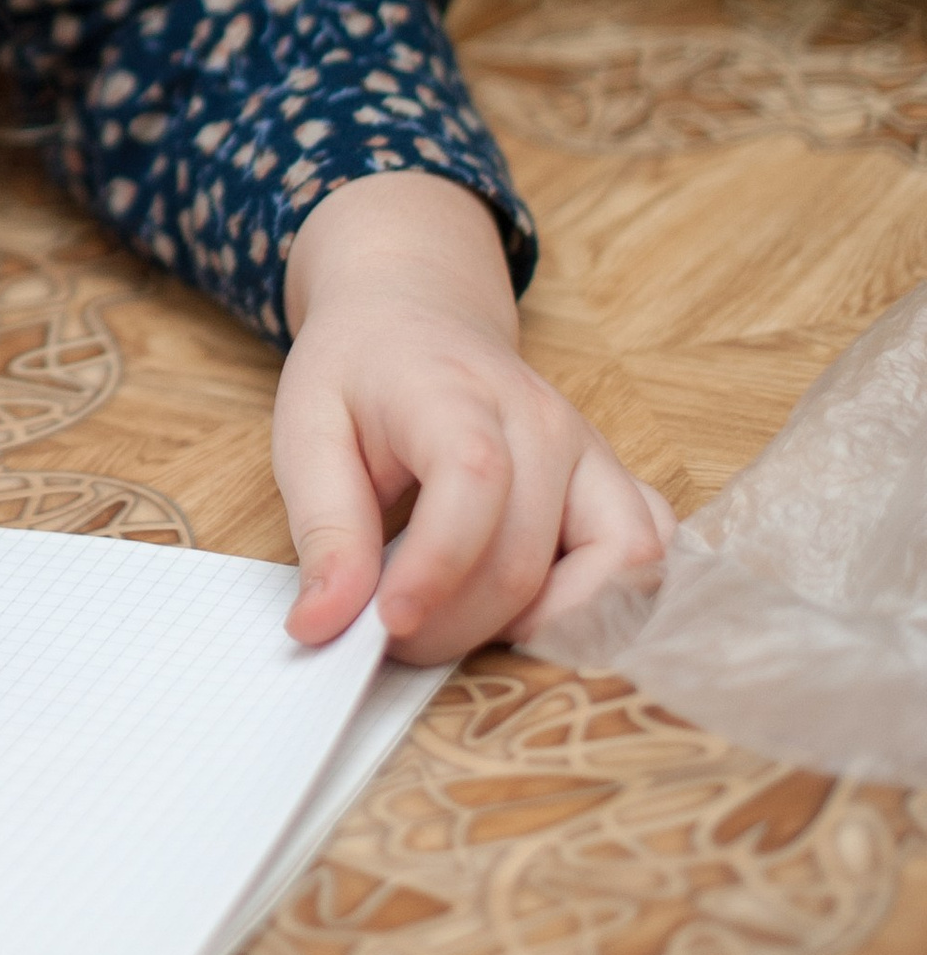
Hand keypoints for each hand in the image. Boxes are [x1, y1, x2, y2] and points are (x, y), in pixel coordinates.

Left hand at [275, 174, 673, 662]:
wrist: (418, 317)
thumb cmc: (360, 376)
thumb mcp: (306, 431)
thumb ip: (323, 528)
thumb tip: (322, 627)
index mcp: (455, 392)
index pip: (475, 480)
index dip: (436, 568)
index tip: (385, 623)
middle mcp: (544, 421)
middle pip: (526, 555)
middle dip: (457, 625)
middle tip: (395, 637)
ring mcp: (593, 453)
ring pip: (619, 563)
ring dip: (546, 624)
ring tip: (472, 624)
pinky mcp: (618, 486)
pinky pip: (650, 557)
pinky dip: (607, 604)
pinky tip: (536, 609)